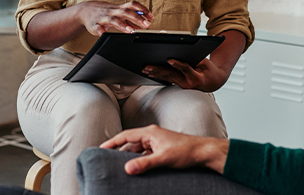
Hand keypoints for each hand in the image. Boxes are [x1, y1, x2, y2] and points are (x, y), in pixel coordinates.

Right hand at [78, 1, 153, 35]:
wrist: (84, 10)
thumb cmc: (105, 12)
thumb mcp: (117, 12)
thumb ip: (130, 18)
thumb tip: (143, 24)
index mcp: (118, 8)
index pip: (132, 5)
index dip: (142, 9)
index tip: (151, 16)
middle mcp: (112, 11)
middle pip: (125, 12)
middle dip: (137, 18)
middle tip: (147, 25)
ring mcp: (103, 17)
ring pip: (113, 19)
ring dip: (122, 25)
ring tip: (131, 30)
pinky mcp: (94, 25)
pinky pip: (97, 28)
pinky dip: (101, 31)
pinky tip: (104, 34)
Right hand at [100, 124, 229, 174]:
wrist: (203, 152)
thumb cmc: (186, 151)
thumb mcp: (163, 159)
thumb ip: (145, 164)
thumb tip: (127, 169)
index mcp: (150, 133)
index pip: (125, 136)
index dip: (112, 142)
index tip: (100, 149)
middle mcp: (152, 136)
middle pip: (130, 143)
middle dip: (118, 152)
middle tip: (106, 161)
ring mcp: (157, 143)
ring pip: (137, 150)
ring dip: (129, 158)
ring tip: (118, 167)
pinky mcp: (161, 150)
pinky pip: (145, 155)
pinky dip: (139, 161)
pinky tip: (136, 169)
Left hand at [142, 57, 231, 91]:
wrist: (213, 82)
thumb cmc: (209, 70)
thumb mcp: (205, 63)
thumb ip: (194, 58)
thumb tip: (180, 51)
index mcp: (196, 78)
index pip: (186, 69)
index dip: (178, 64)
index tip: (169, 59)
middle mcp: (188, 84)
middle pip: (172, 75)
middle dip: (159, 70)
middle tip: (148, 66)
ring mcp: (182, 86)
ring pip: (167, 78)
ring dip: (155, 73)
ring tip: (145, 69)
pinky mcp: (178, 84)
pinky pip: (167, 79)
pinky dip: (158, 75)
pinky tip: (149, 73)